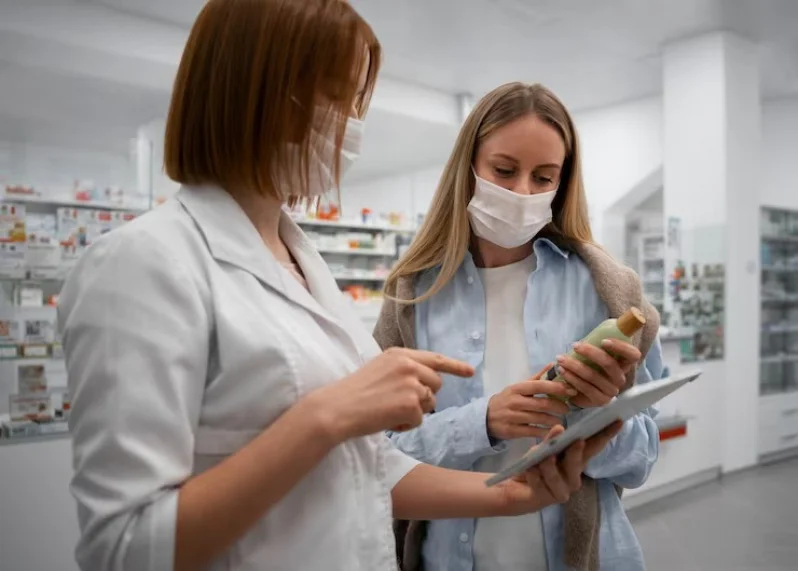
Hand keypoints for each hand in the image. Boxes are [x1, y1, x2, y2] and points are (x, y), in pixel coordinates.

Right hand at [306, 348, 473, 442]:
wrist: (336, 409)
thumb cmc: (353, 393)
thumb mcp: (380, 369)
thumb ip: (403, 370)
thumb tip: (425, 384)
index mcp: (399, 354)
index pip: (435, 359)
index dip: (455, 366)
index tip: (470, 371)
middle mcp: (408, 364)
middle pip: (436, 384)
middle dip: (424, 397)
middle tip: (397, 404)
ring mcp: (411, 383)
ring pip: (429, 403)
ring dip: (413, 412)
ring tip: (387, 411)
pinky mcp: (411, 404)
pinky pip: (420, 420)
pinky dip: (406, 425)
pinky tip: (387, 420)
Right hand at [487, 364, 576, 439]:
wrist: (485, 418)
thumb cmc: (506, 400)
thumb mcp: (518, 388)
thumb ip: (536, 378)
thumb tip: (553, 365)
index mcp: (517, 388)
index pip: (540, 386)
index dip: (557, 388)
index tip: (571, 390)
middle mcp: (515, 401)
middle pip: (542, 403)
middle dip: (559, 406)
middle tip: (568, 409)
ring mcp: (513, 417)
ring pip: (539, 418)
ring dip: (554, 420)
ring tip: (561, 420)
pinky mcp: (512, 431)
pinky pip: (533, 431)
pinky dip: (545, 432)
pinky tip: (552, 431)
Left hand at [497, 421, 623, 514]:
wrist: (514, 489)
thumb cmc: (535, 467)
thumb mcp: (542, 449)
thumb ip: (551, 441)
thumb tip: (560, 429)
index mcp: (575, 462)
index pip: (593, 447)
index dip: (605, 435)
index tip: (618, 420)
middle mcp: (572, 478)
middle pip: (578, 464)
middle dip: (577, 453)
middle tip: (577, 441)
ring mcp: (560, 491)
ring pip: (557, 477)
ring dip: (549, 465)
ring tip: (543, 457)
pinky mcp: (543, 498)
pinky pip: (539, 483)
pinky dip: (533, 474)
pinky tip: (528, 469)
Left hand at [556, 340, 641, 407]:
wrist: (580, 391)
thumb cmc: (589, 367)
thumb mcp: (595, 355)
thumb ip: (596, 345)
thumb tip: (586, 336)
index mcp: (624, 364)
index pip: (633, 355)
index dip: (621, 347)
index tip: (604, 341)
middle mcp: (620, 378)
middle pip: (610, 364)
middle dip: (591, 353)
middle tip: (575, 345)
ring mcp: (611, 391)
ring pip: (593, 376)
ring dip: (574, 365)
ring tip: (560, 358)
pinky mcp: (599, 400)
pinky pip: (585, 387)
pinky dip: (571, 378)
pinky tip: (562, 371)